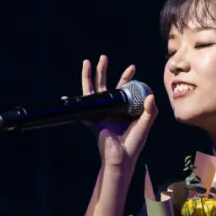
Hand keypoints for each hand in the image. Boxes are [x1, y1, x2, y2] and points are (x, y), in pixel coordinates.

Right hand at [80, 54, 157, 173]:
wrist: (121, 158)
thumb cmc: (134, 143)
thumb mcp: (144, 125)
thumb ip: (149, 111)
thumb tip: (150, 95)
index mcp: (124, 108)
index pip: (124, 89)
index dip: (127, 78)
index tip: (132, 67)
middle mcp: (112, 109)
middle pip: (105, 86)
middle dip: (103, 71)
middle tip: (104, 57)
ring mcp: (101, 114)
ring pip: (93, 92)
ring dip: (89, 77)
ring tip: (87, 62)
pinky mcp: (93, 121)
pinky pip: (83, 110)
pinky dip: (73, 103)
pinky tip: (65, 96)